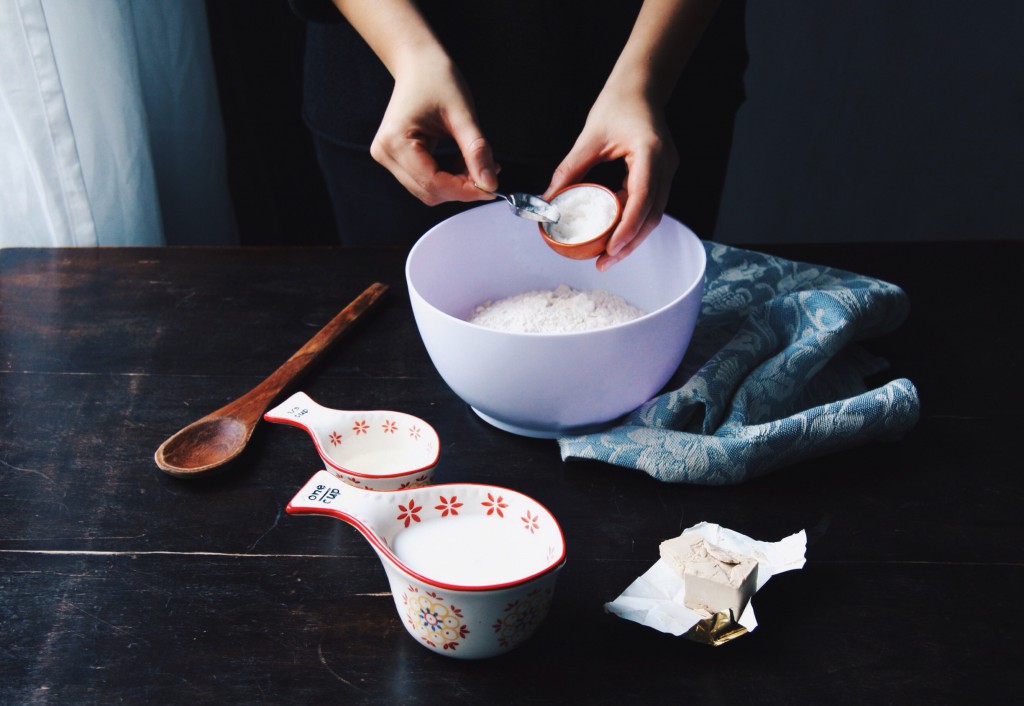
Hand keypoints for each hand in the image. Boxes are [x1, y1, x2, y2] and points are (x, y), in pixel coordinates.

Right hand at [370, 53, 498, 205]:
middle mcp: (385, 153)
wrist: (418, 62)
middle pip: (429, 191)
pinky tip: (462, 162)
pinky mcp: (396, 158)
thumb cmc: (436, 78)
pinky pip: (425, 180)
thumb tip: (490, 184)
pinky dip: (448, 177)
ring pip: (428, 190)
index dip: (464, 190)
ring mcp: (388, 157)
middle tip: (489, 173)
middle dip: (461, 188)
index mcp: (395, 141)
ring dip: (456, 184)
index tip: (491, 188)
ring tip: (475, 162)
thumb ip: (476, 151)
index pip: (433, 183)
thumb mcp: (462, 114)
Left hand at [545, 86, 677, 270]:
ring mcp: (667, 170)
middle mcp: (665, 164)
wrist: (641, 86)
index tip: (610, 249)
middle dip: (629, 243)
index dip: (627, 228)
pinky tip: (615, 234)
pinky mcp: (662, 174)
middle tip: (604, 263)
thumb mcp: (589, 138)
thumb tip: (548, 198)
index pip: (642, 198)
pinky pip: (650, 204)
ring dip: (633, 238)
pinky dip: (633, 222)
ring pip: (654, 214)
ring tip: (608, 256)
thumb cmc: (617, 104)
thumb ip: (569, 170)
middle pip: (652, 215)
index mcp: (649, 152)